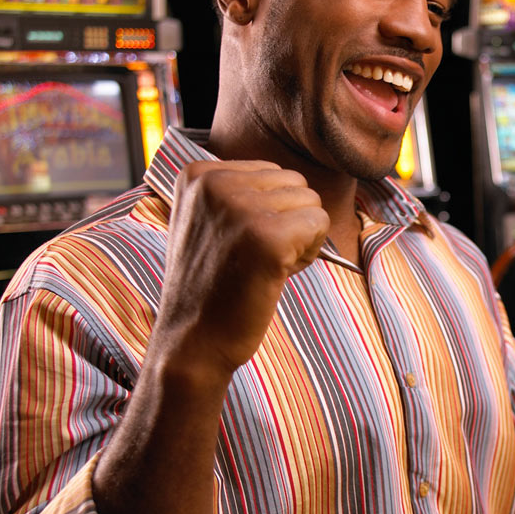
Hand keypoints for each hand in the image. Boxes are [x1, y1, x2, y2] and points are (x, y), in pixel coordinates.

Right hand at [155, 160, 330, 378]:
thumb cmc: (212, 285)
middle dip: (289, 222)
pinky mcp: (268, 237)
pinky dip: (310, 253)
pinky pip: (320, 224)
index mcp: (197, 173)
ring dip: (300, 238)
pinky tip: (278, 274)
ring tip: (264, 266)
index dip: (268, 212)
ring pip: (311, 202)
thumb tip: (292, 178)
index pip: (271, 172)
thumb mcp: (209, 220)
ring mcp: (241, 208)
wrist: (193, 341)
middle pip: (295, 183)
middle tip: (255, 259)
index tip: (237, 244)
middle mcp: (215, 183)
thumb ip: (238, 190)